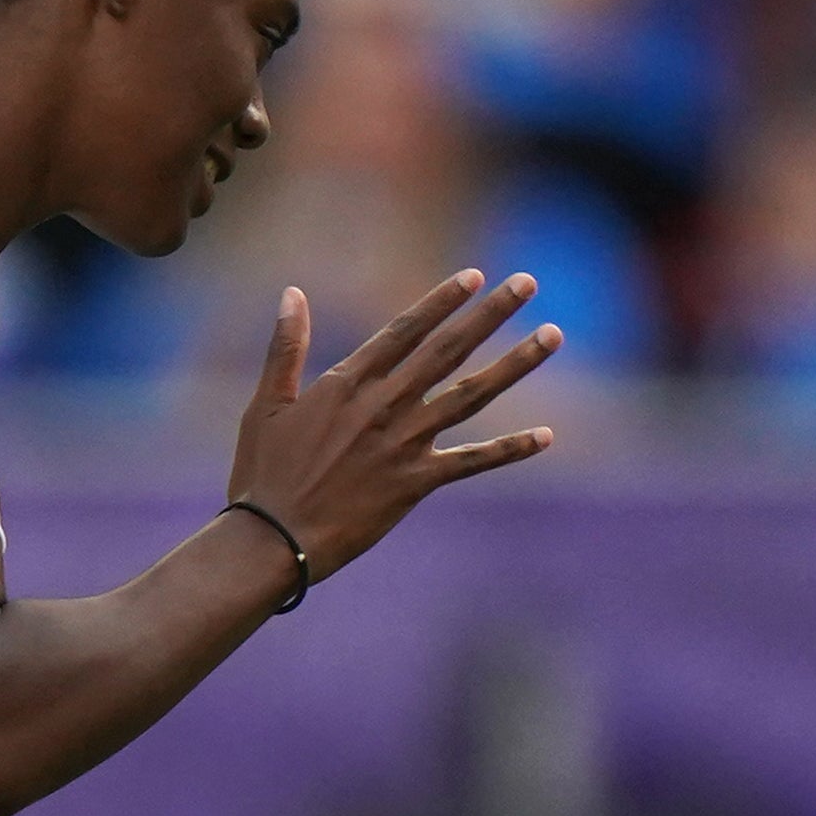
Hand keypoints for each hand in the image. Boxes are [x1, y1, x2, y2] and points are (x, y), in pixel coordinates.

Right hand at [226, 269, 559, 586]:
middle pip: (448, 349)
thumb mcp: (267, 403)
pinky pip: (472, 463)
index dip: (442, 300)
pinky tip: (546, 436)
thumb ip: (285, 346)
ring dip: (515, 364)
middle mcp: (384, 405)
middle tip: (528, 282)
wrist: (272, 539)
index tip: (475, 276)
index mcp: (348, 383)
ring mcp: (404, 443)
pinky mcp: (415, 484)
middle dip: (491, 313)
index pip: (405, 329)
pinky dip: (509, 450)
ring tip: (552, 336)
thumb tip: (292, 293)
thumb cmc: (263, 474)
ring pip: (472, 395)